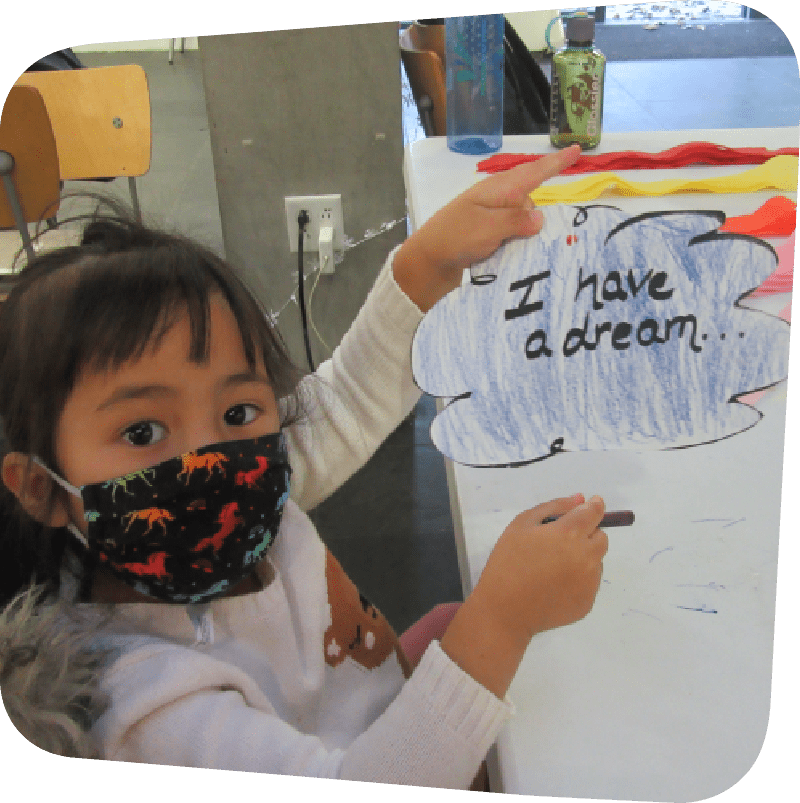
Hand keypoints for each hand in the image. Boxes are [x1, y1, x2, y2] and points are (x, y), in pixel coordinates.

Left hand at [393, 144, 580, 310]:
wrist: (426, 265)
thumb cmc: (453, 239)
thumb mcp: (486, 227)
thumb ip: (515, 221)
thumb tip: (540, 217)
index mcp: (497, 190)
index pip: (531, 172)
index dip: (555, 163)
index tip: (577, 149)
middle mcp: (496, 201)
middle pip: (530, 202)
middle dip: (534, 217)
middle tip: (517, 238)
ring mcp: (491, 220)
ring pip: (523, 222)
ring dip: (523, 237)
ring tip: (507, 251)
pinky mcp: (488, 238)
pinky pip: (512, 237)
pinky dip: (515, 246)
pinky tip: (510, 256)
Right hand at [440, 492, 607, 697]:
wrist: (505, 610)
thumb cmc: (508, 562)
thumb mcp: (521, 525)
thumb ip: (553, 507)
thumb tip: (580, 499)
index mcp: (569, 533)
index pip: (594, 513)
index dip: (594, 506)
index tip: (592, 503)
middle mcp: (586, 556)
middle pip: (601, 537)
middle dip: (587, 534)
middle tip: (562, 541)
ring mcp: (590, 581)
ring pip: (596, 561)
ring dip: (583, 557)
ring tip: (553, 567)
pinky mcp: (588, 602)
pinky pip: (589, 583)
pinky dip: (577, 579)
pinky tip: (554, 585)